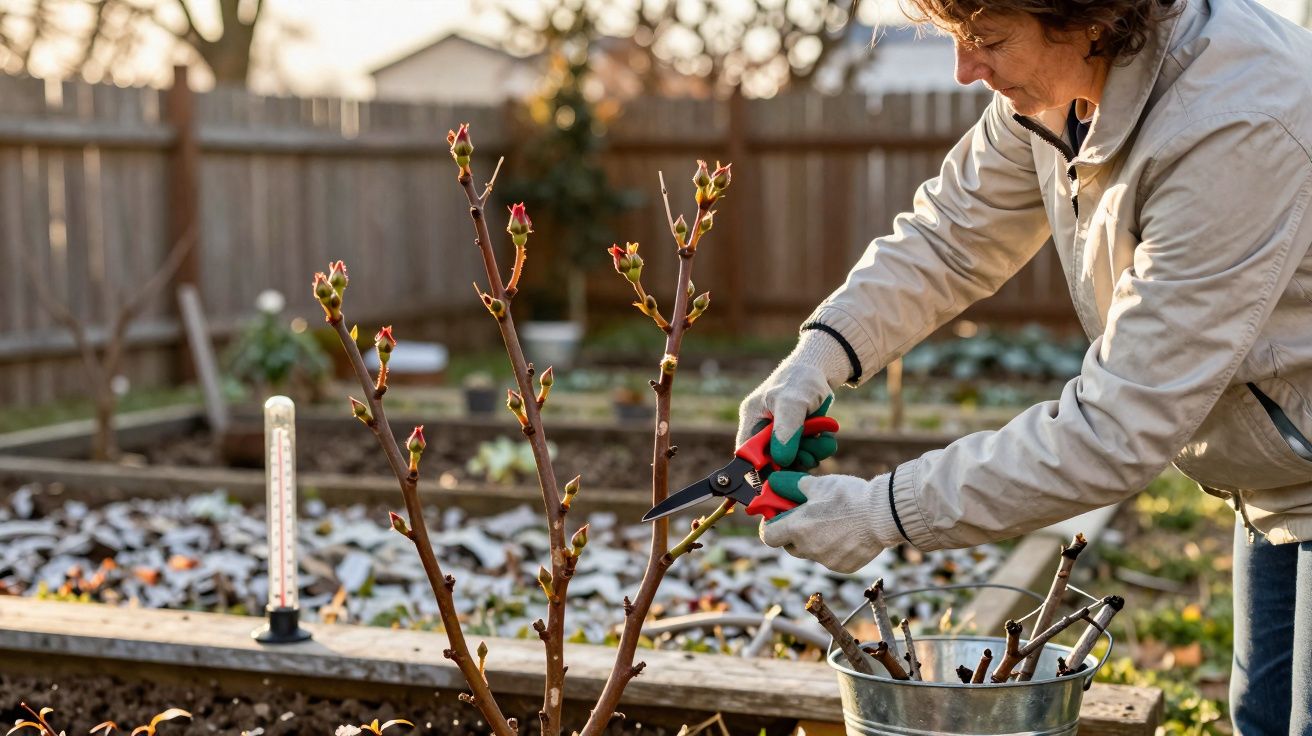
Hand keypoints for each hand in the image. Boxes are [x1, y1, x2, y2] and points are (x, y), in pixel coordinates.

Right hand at [737, 330, 851, 465]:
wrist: (822, 370)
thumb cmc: (801, 379)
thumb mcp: (792, 402)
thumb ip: (786, 430)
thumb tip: (781, 461)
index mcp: (752, 419)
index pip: (748, 453)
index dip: (762, 467)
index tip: (784, 469)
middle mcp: (764, 430)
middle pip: (773, 461)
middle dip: (795, 460)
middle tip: (810, 453)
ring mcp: (782, 435)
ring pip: (793, 460)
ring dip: (811, 454)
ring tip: (823, 441)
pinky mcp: (798, 437)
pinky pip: (807, 453)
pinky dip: (819, 449)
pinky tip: (825, 438)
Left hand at [757, 472, 899, 573]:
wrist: (883, 514)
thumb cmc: (849, 497)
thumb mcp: (819, 484)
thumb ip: (796, 486)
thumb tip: (780, 483)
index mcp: (797, 529)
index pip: (769, 537)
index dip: (771, 527)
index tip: (778, 518)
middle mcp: (808, 549)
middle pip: (790, 546)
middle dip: (794, 534)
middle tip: (807, 518)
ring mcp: (826, 561)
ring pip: (812, 553)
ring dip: (816, 541)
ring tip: (833, 523)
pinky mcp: (843, 567)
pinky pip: (831, 559)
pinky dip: (835, 549)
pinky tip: (848, 534)